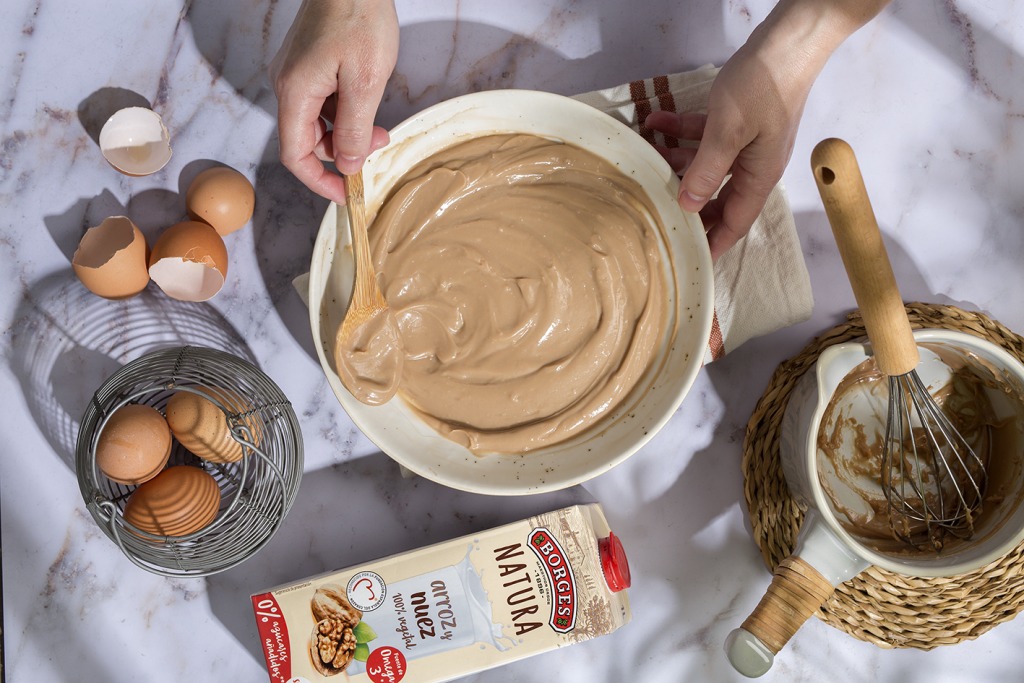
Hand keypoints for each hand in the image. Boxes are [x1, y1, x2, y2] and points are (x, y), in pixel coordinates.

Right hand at [270, 0, 398, 203]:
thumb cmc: (359, 17)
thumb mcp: (365, 81)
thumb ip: (353, 129)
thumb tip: (346, 165)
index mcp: (295, 93)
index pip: (296, 155)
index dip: (320, 181)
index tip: (347, 193)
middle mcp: (288, 85)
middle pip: (308, 140)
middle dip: (344, 152)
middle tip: (380, 143)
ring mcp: (296, 73)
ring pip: (318, 121)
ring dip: (348, 132)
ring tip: (380, 125)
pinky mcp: (308, 64)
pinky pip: (322, 101)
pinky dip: (345, 111)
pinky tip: (368, 101)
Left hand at [646, 0, 889, 260]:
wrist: (789, 41)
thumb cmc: (763, 86)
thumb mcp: (727, 132)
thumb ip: (706, 171)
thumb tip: (688, 206)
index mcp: (758, 176)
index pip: (735, 222)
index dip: (713, 242)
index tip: (690, 258)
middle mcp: (753, 164)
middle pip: (717, 197)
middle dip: (689, 206)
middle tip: (657, 217)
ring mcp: (745, 142)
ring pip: (705, 164)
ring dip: (676, 162)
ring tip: (646, 161)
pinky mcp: (736, 120)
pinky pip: (704, 135)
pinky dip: (681, 132)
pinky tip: (655, 123)